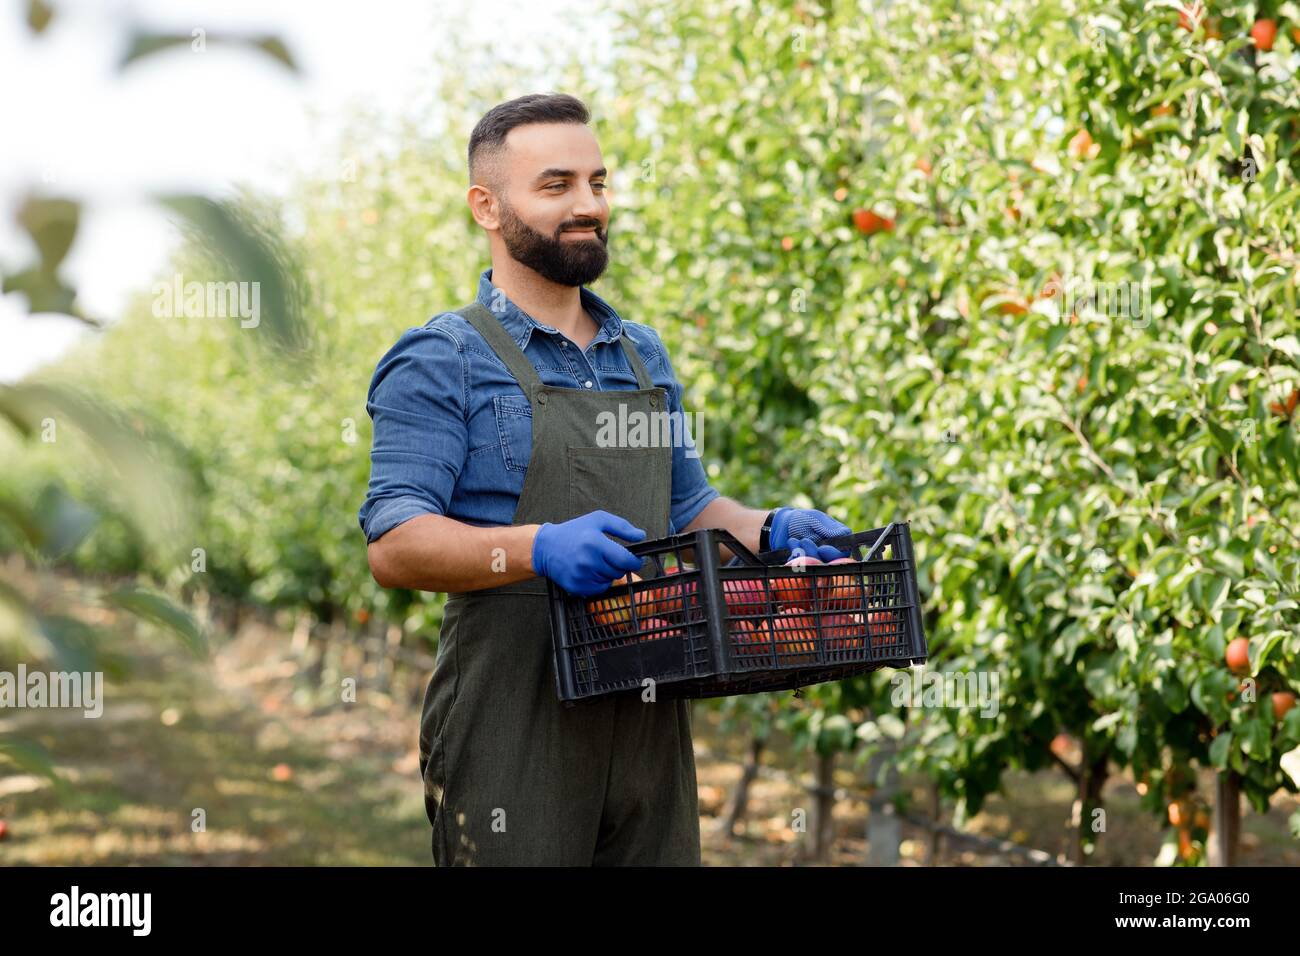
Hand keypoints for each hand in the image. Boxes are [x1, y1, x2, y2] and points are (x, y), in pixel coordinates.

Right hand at [532, 510, 646, 596]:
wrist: (546, 547)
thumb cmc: (574, 531)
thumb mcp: (598, 520)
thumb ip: (622, 527)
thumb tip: (641, 536)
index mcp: (594, 543)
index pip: (625, 560)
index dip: (635, 561)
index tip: (636, 559)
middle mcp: (587, 561)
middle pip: (619, 572)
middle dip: (619, 565)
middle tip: (609, 556)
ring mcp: (581, 576)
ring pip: (610, 581)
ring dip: (608, 572)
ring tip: (596, 561)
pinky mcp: (576, 587)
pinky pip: (599, 589)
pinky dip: (599, 581)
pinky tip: (590, 570)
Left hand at [771, 507, 851, 558]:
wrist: (780, 526)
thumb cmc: (801, 519)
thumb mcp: (816, 519)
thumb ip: (830, 528)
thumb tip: (847, 533)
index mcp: (836, 542)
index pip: (842, 555)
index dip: (833, 555)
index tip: (822, 549)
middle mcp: (827, 554)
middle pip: (828, 564)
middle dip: (814, 554)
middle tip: (804, 541)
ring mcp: (814, 560)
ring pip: (813, 566)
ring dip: (803, 553)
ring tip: (794, 540)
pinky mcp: (802, 566)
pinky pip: (800, 568)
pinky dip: (794, 557)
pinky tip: (791, 545)